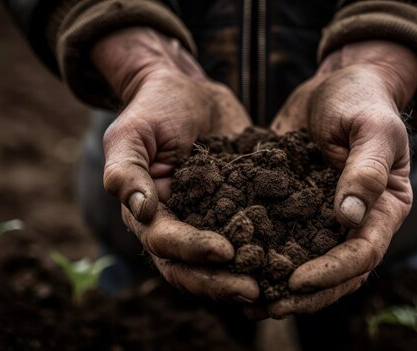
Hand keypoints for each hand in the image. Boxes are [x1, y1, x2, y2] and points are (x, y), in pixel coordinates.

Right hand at [92, 27, 256, 301]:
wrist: (190, 91)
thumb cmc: (156, 107)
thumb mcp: (133, 133)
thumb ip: (126, 171)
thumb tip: (141, 211)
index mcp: (147, 213)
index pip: (165, 243)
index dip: (192, 251)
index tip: (225, 251)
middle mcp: (176, 225)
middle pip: (191, 267)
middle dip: (219, 281)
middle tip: (253, 290)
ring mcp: (206, 221)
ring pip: (218, 264)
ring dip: (242, 278)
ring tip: (274, 286)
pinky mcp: (235, 210)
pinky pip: (247, 238)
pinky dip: (264, 253)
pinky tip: (290, 261)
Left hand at [266, 41, 416, 317]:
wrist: (339, 83)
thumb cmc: (363, 100)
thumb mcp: (371, 128)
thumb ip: (365, 169)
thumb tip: (348, 217)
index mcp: (385, 207)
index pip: (363, 252)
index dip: (332, 272)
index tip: (297, 281)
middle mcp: (358, 220)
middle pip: (337, 272)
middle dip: (306, 294)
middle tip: (268, 306)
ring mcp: (327, 216)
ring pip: (309, 262)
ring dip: (283, 286)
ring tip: (248, 300)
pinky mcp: (299, 206)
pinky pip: (284, 237)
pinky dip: (266, 255)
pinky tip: (237, 266)